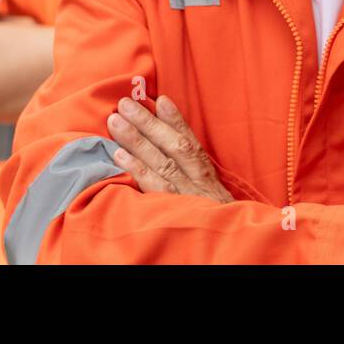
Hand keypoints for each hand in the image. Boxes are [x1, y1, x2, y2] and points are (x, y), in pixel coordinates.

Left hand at [107, 95, 232, 203]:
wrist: (227, 244)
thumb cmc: (212, 215)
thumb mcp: (207, 189)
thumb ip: (191, 166)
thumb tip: (167, 136)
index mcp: (206, 173)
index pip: (190, 141)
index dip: (175, 119)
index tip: (160, 99)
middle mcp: (199, 180)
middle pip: (173, 146)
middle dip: (148, 122)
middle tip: (124, 103)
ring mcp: (187, 195)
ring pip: (162, 162)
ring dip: (137, 139)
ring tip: (115, 121)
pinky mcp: (174, 211)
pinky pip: (155, 188)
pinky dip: (138, 170)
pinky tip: (120, 156)